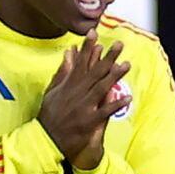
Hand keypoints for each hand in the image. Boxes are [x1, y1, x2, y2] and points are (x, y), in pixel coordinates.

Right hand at [36, 33, 122, 165]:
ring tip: (126, 65)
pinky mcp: (89, 121)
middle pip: (95, 72)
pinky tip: (128, 97)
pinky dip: (116, 104)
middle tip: (119, 44)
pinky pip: (105, 111)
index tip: (95, 33)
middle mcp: (77, 93)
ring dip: (114, 76)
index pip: (80, 62)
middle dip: (108, 57)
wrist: (46, 139)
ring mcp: (84, 107)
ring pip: (101, 88)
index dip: (88, 47)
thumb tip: (68, 53)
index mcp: (69, 85)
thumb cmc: (49, 115)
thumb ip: (62, 72)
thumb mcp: (52, 91)